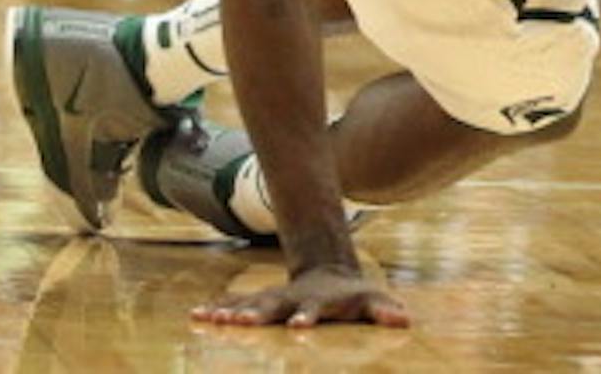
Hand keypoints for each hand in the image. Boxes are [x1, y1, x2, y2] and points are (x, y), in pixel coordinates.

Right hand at [192, 264, 409, 328]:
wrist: (329, 273)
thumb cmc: (352, 296)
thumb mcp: (371, 300)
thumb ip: (385, 310)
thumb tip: (405, 320)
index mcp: (316, 302)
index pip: (311, 311)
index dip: (306, 317)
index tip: (298, 326)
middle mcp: (290, 299)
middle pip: (272, 307)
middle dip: (256, 315)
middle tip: (240, 323)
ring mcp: (273, 299)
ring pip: (248, 305)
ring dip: (229, 312)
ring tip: (208, 319)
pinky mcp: (259, 302)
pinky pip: (235, 305)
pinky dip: (217, 310)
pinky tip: (196, 316)